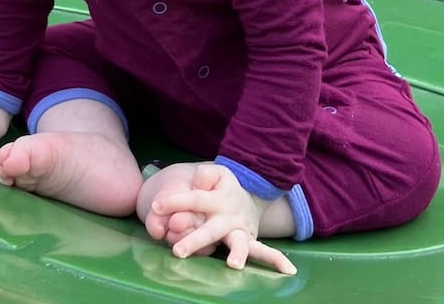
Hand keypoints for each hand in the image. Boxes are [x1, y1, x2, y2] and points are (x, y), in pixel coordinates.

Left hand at [150, 163, 296, 275]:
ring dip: (237, 253)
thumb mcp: (215, 173)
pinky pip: (263, 251)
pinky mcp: (249, 240)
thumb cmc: (223, 186)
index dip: (174, 202)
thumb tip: (198, 184)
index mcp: (216, 199)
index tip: (156, 205)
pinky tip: (287, 269)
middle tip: (177, 251)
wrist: (251, 192)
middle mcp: (228, 217)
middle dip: (195, 240)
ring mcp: (240, 230)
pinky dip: (276, 260)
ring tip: (234, 265)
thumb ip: (205, 175)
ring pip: (238, 243)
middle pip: (210, 230)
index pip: (193, 200)